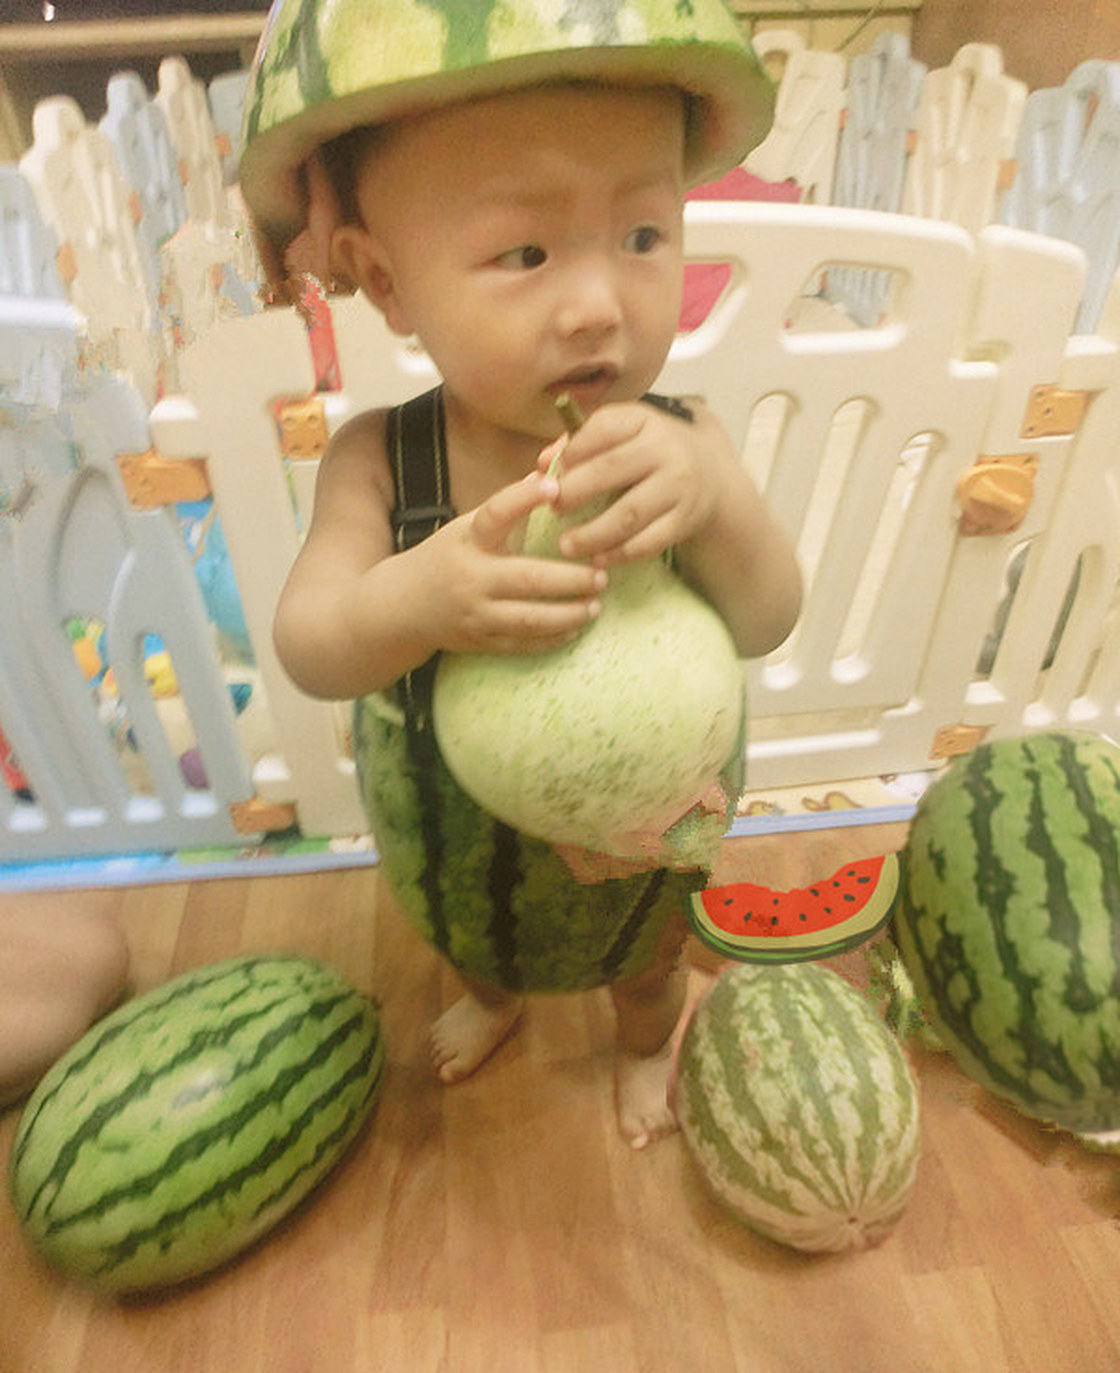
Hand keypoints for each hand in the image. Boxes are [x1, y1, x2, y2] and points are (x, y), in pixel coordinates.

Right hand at [422, 470, 606, 655]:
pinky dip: (553, 637)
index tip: (553, 487)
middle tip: (601, 574)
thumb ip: (510, 504)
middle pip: (528, 578)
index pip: (495, 513)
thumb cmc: (451, 556)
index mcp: (470, 540)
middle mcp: (471, 576)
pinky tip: (575, 627)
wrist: (405, 605)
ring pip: (530, 619)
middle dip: (570, 579)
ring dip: (569, 613)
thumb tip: (551, 466)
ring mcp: (476, 613)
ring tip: (595, 605)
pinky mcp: (481, 642)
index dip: (523, 498)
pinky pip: (524, 644)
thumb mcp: (470, 526)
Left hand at [539, 402, 715, 566]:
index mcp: (642, 420)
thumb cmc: (648, 452)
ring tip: (566, 545)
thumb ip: (579, 444)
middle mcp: (664, 449)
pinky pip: (649, 541)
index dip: (571, 453)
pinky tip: (598, 559)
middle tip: (552, 509)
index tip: (549, 476)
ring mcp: (678, 485)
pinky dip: (620, 553)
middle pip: (611, 471)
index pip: (602, 429)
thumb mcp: (622, 435)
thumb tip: (541, 464)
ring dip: (593, 533)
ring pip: (629, 514)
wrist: (709, 472)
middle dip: (574, 492)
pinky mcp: (685, 518)